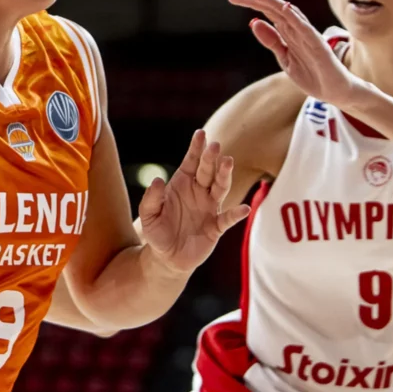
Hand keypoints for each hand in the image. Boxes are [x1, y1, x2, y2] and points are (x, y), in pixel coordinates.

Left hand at [138, 130, 250, 274]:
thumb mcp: (148, 215)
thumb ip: (151, 198)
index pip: (191, 161)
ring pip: (220, 188)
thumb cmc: (157, 232)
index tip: (201, 134)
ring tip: (228, 162)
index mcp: (182, 184)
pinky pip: (228, 219)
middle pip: (208, 171)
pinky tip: (244, 209)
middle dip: (211, 158)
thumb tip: (158, 180)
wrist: (166, 258)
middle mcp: (199, 192)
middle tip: (215, 145)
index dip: (196, 148)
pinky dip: (236, 214)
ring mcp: (210, 208)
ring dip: (225, 175)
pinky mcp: (216, 227)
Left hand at [224, 0, 367, 108]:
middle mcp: (297, 29)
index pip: (267, 12)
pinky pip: (306, 29)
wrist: (335, 91)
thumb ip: (272, 41)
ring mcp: (308, 36)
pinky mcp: (319, 46)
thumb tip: (253, 22)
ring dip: (272, 2)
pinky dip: (296, 18)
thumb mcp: (285, 58)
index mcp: (288, 32)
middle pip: (274, 8)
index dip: (250, 3)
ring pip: (288, 14)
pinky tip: (285, 8)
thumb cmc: (312, 74)